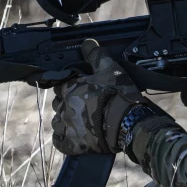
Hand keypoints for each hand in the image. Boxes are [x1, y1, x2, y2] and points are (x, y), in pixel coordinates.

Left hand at [51, 40, 150, 154]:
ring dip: (65, 121)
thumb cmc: (119, 94)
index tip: (80, 88)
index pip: (61, 86)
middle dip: (68, 103)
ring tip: (79, 120)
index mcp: (70, 89)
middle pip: (58, 104)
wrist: (129, 122)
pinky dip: (63, 140)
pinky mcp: (75, 144)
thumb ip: (96, 55)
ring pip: (57, 123)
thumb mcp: (110, 69)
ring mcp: (68, 127)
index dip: (70, 87)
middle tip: (84, 104)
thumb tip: (86, 42)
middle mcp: (65, 108)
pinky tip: (71, 137)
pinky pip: (60, 143)